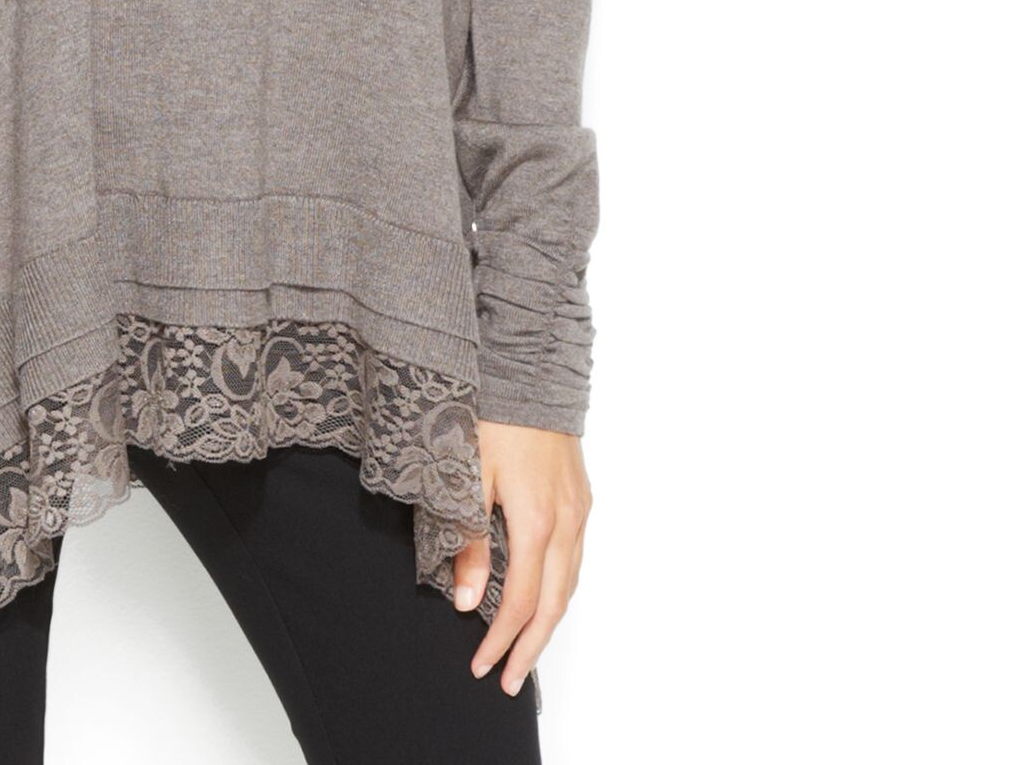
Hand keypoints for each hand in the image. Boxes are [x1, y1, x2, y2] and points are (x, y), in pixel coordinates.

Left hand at [448, 420, 591, 696]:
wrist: (530, 368)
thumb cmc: (492, 415)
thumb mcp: (467, 476)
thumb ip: (469, 541)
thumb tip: (469, 601)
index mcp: (537, 521)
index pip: (522, 601)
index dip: (502, 639)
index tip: (481, 664)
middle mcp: (567, 521)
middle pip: (555, 604)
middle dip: (531, 647)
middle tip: (509, 680)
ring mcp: (579, 509)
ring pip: (571, 583)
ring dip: (550, 623)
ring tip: (526, 650)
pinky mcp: (581, 496)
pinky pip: (577, 558)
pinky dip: (562, 589)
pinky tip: (548, 596)